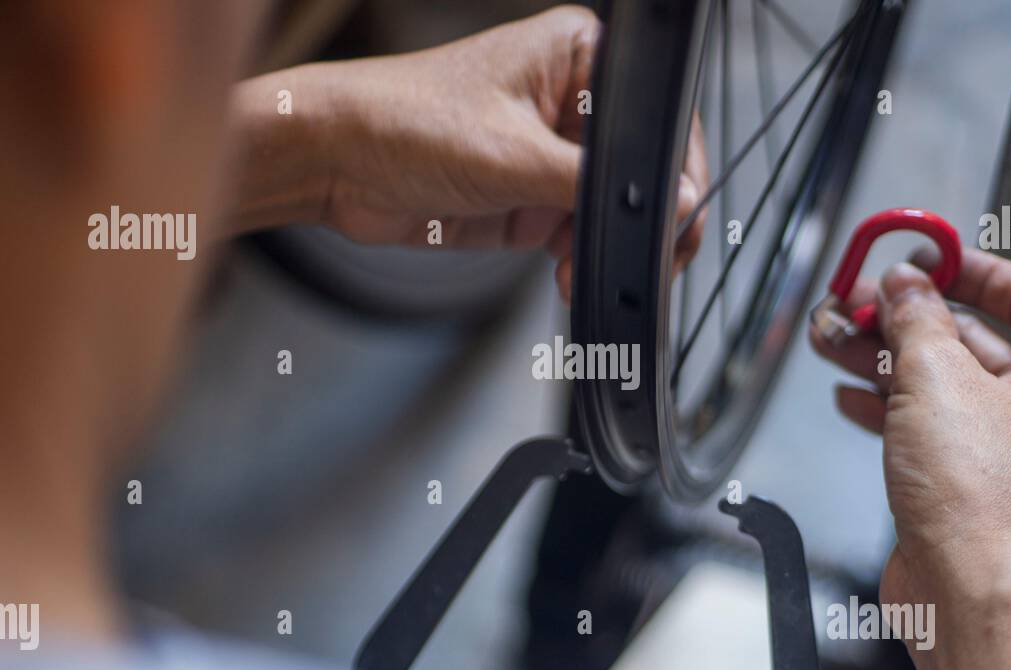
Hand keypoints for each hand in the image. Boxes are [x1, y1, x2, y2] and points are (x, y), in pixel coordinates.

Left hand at [231, 5, 707, 300]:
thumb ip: (593, 184)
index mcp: (578, 56)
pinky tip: (564, 272)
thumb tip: (669, 204)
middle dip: (638, 218)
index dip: (673, 172)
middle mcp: (571, 101)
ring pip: (611, 210)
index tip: (675, 217)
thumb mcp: (511, 154)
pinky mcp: (531, 196)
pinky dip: (576, 258)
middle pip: (640, 170)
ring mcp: (551, 152)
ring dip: (602, 245)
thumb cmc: (403, 120)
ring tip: (577, 264)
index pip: (655, 117)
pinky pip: (576, 234)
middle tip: (637, 254)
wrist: (335, 163)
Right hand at [810, 247, 1010, 669]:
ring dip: (884, 357)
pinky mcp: (969, 475)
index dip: (970, 266)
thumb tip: (904, 285)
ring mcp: (1009, 443)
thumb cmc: (979, 499)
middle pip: (976, 334)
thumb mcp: (936, 378)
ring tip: (836, 337)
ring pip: (943, 378)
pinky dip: (887, 403)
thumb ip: (916, 319)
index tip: (923, 256)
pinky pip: (928, 420)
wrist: (964, 588)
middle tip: (861, 299)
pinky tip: (848, 392)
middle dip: (908, 316)